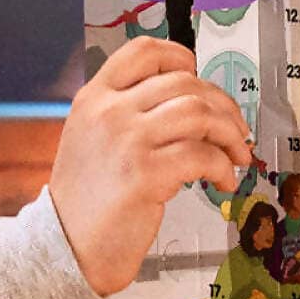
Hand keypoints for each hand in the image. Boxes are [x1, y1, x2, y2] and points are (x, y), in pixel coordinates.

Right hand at [50, 37, 252, 296]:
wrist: (64, 246)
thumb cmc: (85, 199)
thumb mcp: (91, 137)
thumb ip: (128, 112)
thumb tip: (190, 103)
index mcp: (94, 97)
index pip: (144, 51)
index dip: (181, 58)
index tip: (200, 78)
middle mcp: (109, 112)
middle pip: (184, 83)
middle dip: (222, 105)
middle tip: (235, 130)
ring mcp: (127, 141)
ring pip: (199, 113)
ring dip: (229, 133)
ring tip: (235, 155)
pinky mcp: (145, 175)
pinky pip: (202, 156)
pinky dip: (223, 167)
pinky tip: (223, 181)